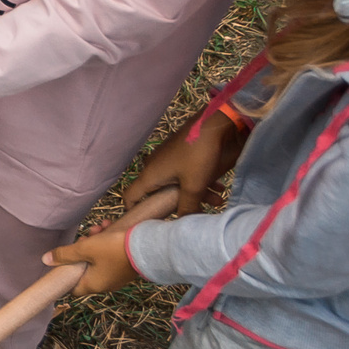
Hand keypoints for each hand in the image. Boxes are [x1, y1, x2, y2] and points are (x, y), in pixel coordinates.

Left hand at [45, 221, 137, 294]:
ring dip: (96, 240)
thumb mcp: (85, 248)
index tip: (65, 257)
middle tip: (88, 234)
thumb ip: (65, 254)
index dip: (66, 272)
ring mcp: (117, 275)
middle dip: (83, 248)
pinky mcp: (127, 265)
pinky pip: (111, 254)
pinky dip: (108, 241)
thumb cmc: (115, 249)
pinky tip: (110, 226)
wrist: (149, 245)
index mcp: (93, 284)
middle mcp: (106, 283)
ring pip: (98, 257)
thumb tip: (46, 260)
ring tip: (100, 227)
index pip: (72, 286)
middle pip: (85, 267)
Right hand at [128, 116, 245, 213]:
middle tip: (194, 213)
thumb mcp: (194, 186)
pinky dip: (198, 181)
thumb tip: (183, 223)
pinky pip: (184, 173)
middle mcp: (154, 167)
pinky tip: (218, 187)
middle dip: (179, 205)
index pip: (130, 196)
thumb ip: (187, 207)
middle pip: (159, 193)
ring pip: (176, 183)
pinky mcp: (179, 153)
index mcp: (150, 176)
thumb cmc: (197, 156)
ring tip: (217, 200)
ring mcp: (166, 159)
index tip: (144, 221)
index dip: (133, 211)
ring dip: (195, 194)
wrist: (213, 125)